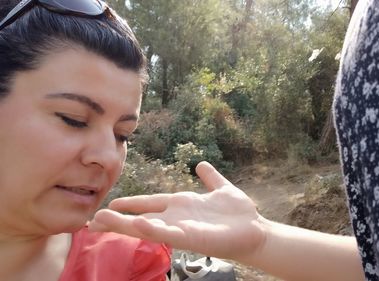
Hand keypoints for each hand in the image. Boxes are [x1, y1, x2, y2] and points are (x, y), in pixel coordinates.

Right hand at [89, 161, 266, 259]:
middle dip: (118, 219)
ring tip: (102, 220)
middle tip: (93, 220)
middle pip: (141, 217)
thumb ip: (210, 177)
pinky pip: (168, 233)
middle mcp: (177, 218)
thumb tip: (201, 164)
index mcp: (181, 205)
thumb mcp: (221, 188)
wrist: (255, 230)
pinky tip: (137, 224)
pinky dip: (152, 229)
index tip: (110, 203)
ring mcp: (182, 228)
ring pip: (148, 227)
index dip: (130, 203)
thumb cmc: (238, 213)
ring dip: (125, 224)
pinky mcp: (191, 238)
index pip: (149, 203)